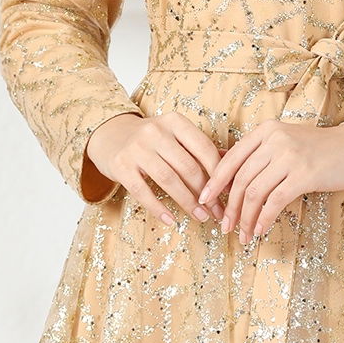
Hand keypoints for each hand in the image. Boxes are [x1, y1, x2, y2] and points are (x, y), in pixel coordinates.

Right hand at [86, 111, 225, 225]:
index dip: (218, 173)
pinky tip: (171, 220)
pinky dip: (158, 208)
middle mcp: (155, 131)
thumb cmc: (151, 140)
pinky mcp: (120, 166)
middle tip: (216, 211)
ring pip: (169, 179)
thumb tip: (233, 165)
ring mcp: (136, 148)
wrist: (110, 135)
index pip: (203, 148)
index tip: (228, 193)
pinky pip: (142, 191)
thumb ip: (200, 148)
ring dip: (188, 202)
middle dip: (206, 192)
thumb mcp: (175, 135)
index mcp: (174, 122)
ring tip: (201, 217)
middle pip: (188, 166)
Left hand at [196, 120, 343, 243]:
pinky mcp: (305, 174)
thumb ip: (254, 152)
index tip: (203, 200)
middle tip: (224, 227)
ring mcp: (290, 156)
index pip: (231, 158)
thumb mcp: (282, 142)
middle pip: (241, 179)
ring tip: (242, 234)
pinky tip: (259, 230)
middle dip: (229, 207)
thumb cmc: (317, 149)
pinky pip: (275, 201)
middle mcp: (275, 140)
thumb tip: (219, 163)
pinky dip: (264, 218)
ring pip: (255, 192)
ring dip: (245, 218)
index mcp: (265, 130)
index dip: (214, 182)